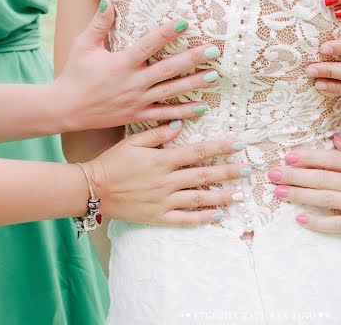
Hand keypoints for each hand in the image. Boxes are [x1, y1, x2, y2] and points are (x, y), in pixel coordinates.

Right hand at [54, 0, 219, 131]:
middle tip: (213, 51)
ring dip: (194, 85)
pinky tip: (201, 108)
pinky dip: (183, 113)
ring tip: (214, 76)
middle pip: (168, 70)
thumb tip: (109, 0)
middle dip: (191, 59)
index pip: (148, 45)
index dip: (166, 33)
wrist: (65, 108)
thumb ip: (99, 24)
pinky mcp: (137, 115)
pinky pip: (164, 114)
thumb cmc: (74, 73)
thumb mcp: (84, 45)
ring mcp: (137, 101)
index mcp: (121, 63)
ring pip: (171, 92)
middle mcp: (133, 83)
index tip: (184, 22)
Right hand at [86, 124, 249, 225]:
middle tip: (247, 170)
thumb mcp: (133, 141)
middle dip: (228, 172)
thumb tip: (180, 122)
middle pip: (204, 175)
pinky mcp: (158, 216)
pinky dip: (202, 218)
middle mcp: (167, 181)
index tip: (238, 143)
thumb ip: (158, 133)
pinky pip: (185, 218)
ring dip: (222, 196)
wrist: (93, 190)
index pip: (198, 151)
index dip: (219, 147)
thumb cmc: (113, 162)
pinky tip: (218, 216)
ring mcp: (164, 200)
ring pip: (199, 198)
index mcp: (162, 160)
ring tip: (240, 194)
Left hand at [270, 134, 340, 237]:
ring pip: (325, 199)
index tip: (288, 155)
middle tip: (272, 173)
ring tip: (279, 192)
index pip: (332, 158)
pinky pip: (338, 224)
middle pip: (322, 178)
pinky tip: (301, 219)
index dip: (308, 156)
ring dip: (300, 195)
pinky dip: (318, 222)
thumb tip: (334, 140)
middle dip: (294, 175)